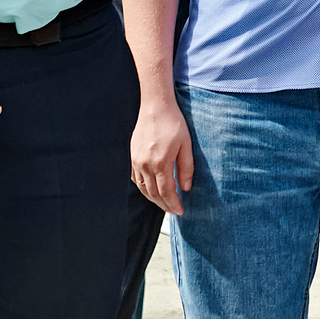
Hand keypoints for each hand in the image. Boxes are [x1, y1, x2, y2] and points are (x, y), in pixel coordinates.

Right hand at [131, 94, 195, 214]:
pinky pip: (136, 179)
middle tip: (174, 211)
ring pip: (143, 188)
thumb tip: (186, 188)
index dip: (173, 204)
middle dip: (165, 205)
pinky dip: (144, 188)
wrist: (155, 106)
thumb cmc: (174, 123)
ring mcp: (137, 161)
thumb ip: (186, 168)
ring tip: (165, 203)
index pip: (166, 192)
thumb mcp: (186, 145)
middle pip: (154, 194)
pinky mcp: (133, 156)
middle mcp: (145, 164)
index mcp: (160, 162)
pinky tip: (152, 190)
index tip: (181, 211)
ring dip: (154, 199)